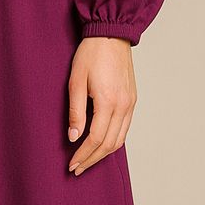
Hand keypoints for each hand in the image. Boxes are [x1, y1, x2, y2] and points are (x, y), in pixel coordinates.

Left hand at [67, 36, 136, 174]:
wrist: (111, 35)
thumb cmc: (90, 55)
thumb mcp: (76, 81)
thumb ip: (75, 111)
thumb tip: (73, 137)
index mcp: (108, 101)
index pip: (95, 138)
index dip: (83, 154)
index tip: (72, 164)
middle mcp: (123, 106)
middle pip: (109, 144)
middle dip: (92, 159)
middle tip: (77, 169)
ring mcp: (130, 104)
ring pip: (119, 139)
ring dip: (103, 153)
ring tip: (88, 160)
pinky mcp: (132, 100)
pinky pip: (125, 128)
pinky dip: (113, 141)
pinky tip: (102, 144)